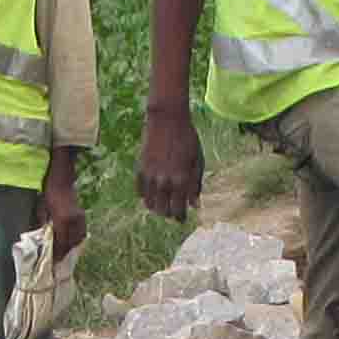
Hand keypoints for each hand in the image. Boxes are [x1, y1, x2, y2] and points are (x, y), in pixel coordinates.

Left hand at [42, 160, 86, 264]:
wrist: (62, 178)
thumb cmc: (49, 192)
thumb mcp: (41, 209)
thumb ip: (43, 225)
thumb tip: (43, 238)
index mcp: (62, 220)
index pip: (60, 242)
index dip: (56, 253)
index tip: (52, 261)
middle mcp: (73, 221)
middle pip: (70, 243)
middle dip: (64, 253)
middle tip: (57, 260)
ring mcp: (79, 218)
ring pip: (78, 238)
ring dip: (71, 247)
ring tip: (64, 253)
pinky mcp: (82, 215)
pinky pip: (81, 232)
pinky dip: (77, 239)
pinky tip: (71, 242)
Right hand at [135, 105, 201, 220]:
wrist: (167, 120)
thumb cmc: (187, 139)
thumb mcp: (198, 161)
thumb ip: (195, 185)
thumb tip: (194, 205)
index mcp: (182, 181)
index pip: (179, 210)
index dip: (181, 217)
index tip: (182, 218)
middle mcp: (165, 182)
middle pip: (164, 211)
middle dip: (169, 215)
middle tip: (173, 213)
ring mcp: (151, 176)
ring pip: (150, 204)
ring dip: (157, 207)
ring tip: (162, 206)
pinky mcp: (140, 169)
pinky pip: (140, 191)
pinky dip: (145, 196)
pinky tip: (151, 195)